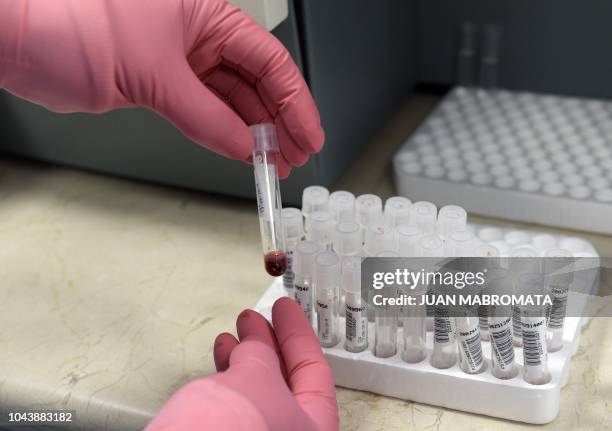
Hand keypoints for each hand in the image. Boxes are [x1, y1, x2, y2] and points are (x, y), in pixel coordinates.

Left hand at [0, 0, 323, 177]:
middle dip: (279, 122)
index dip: (295, 101)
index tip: (309, 135)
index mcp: (206, 13)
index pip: (268, 60)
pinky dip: (223, 133)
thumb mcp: (153, 74)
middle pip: (256, 81)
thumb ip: (206, 116)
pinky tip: (241, 152)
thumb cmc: (69, 23)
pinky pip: (204, 111)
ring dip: (254, 133)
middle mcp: (197, 34)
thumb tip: (244, 147)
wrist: (15, 36)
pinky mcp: (160, 82)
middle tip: (295, 156)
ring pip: (232, 100)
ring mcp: (180, 59)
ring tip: (274, 163)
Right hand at [145, 297, 338, 430]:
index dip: (298, 333)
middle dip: (268, 345)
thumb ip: (261, 353)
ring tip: (231, 337)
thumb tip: (256, 341)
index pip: (314, 370)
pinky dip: (229, 380)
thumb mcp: (255, 377)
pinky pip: (239, 406)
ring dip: (244, 359)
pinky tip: (220, 362)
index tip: (284, 308)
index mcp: (316, 427)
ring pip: (259, 394)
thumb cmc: (233, 429)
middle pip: (286, 382)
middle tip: (254, 319)